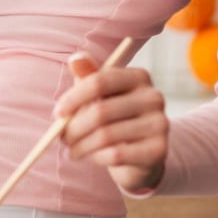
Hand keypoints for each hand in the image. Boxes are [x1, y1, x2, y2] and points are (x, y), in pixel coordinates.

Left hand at [55, 53, 169, 193]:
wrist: (141, 156)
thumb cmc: (115, 120)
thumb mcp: (101, 97)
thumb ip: (88, 77)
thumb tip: (75, 59)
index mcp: (139, 77)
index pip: (99, 81)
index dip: (73, 98)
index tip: (57, 113)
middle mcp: (154, 97)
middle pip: (101, 111)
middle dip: (74, 127)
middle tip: (62, 138)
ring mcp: (159, 124)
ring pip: (106, 135)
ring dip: (82, 146)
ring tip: (73, 150)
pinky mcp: (158, 150)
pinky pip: (116, 155)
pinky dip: (98, 158)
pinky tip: (94, 158)